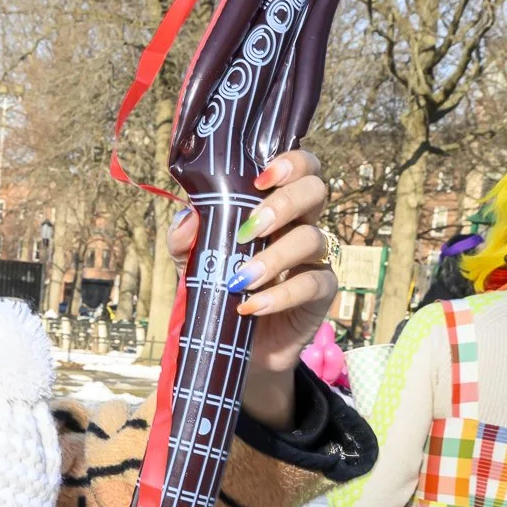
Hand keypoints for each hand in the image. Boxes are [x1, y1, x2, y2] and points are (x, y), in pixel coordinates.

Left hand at [170, 148, 336, 424]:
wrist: (231, 344)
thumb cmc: (217, 289)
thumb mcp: (192, 261)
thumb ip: (186, 238)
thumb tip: (189, 218)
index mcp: (275, 205)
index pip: (300, 167)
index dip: (290, 163)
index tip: (260, 178)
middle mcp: (300, 224)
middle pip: (315, 191)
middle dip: (283, 204)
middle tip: (248, 230)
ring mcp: (314, 258)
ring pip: (312, 239)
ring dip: (273, 258)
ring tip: (240, 280)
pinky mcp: (320, 294)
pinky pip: (312, 284)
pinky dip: (280, 296)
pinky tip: (251, 307)